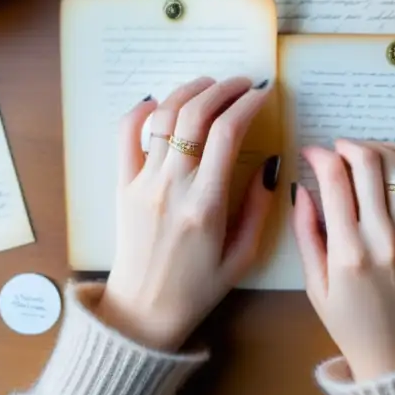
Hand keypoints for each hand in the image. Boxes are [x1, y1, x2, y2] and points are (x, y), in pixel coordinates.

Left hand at [97, 76, 278, 351]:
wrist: (142, 311)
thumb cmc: (198, 288)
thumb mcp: (243, 256)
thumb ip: (259, 207)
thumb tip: (271, 163)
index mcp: (206, 205)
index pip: (228, 134)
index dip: (247, 104)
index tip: (262, 93)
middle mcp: (173, 187)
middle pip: (196, 115)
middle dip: (223, 89)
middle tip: (241, 83)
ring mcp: (143, 183)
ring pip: (164, 118)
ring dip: (188, 91)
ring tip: (209, 85)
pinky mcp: (122, 185)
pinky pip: (125, 135)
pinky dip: (141, 111)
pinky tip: (158, 101)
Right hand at [292, 140, 394, 380]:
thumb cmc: (351, 325)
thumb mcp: (314, 286)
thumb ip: (306, 234)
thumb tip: (301, 187)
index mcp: (347, 253)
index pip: (334, 180)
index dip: (319, 155)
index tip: (311, 153)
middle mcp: (382, 238)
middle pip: (368, 163)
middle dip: (347, 145)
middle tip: (336, 150)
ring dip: (376, 148)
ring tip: (361, 154)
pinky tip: (394, 159)